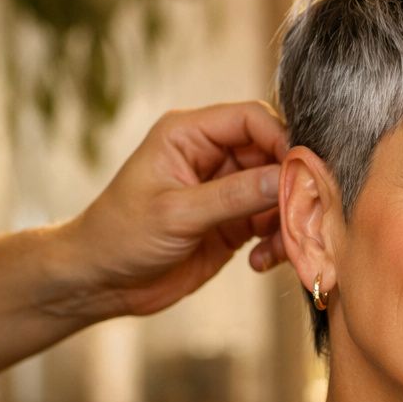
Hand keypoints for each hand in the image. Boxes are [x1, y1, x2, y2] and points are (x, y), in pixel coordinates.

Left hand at [51, 101, 289, 318]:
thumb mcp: (176, 214)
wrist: (100, 282)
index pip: (252, 119)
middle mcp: (211, 156)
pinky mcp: (233, 224)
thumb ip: (234, 196)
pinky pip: (272, 224)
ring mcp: (225, 191)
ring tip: (279, 248)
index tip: (301, 173)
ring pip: (278, 193)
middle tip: (302, 217)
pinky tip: (258, 262)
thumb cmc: (121, 235)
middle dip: (291, 187)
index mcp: (189, 135)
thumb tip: (287, 177)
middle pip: (273, 156)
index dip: (282, 140)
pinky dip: (276, 243)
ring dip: (286, 221)